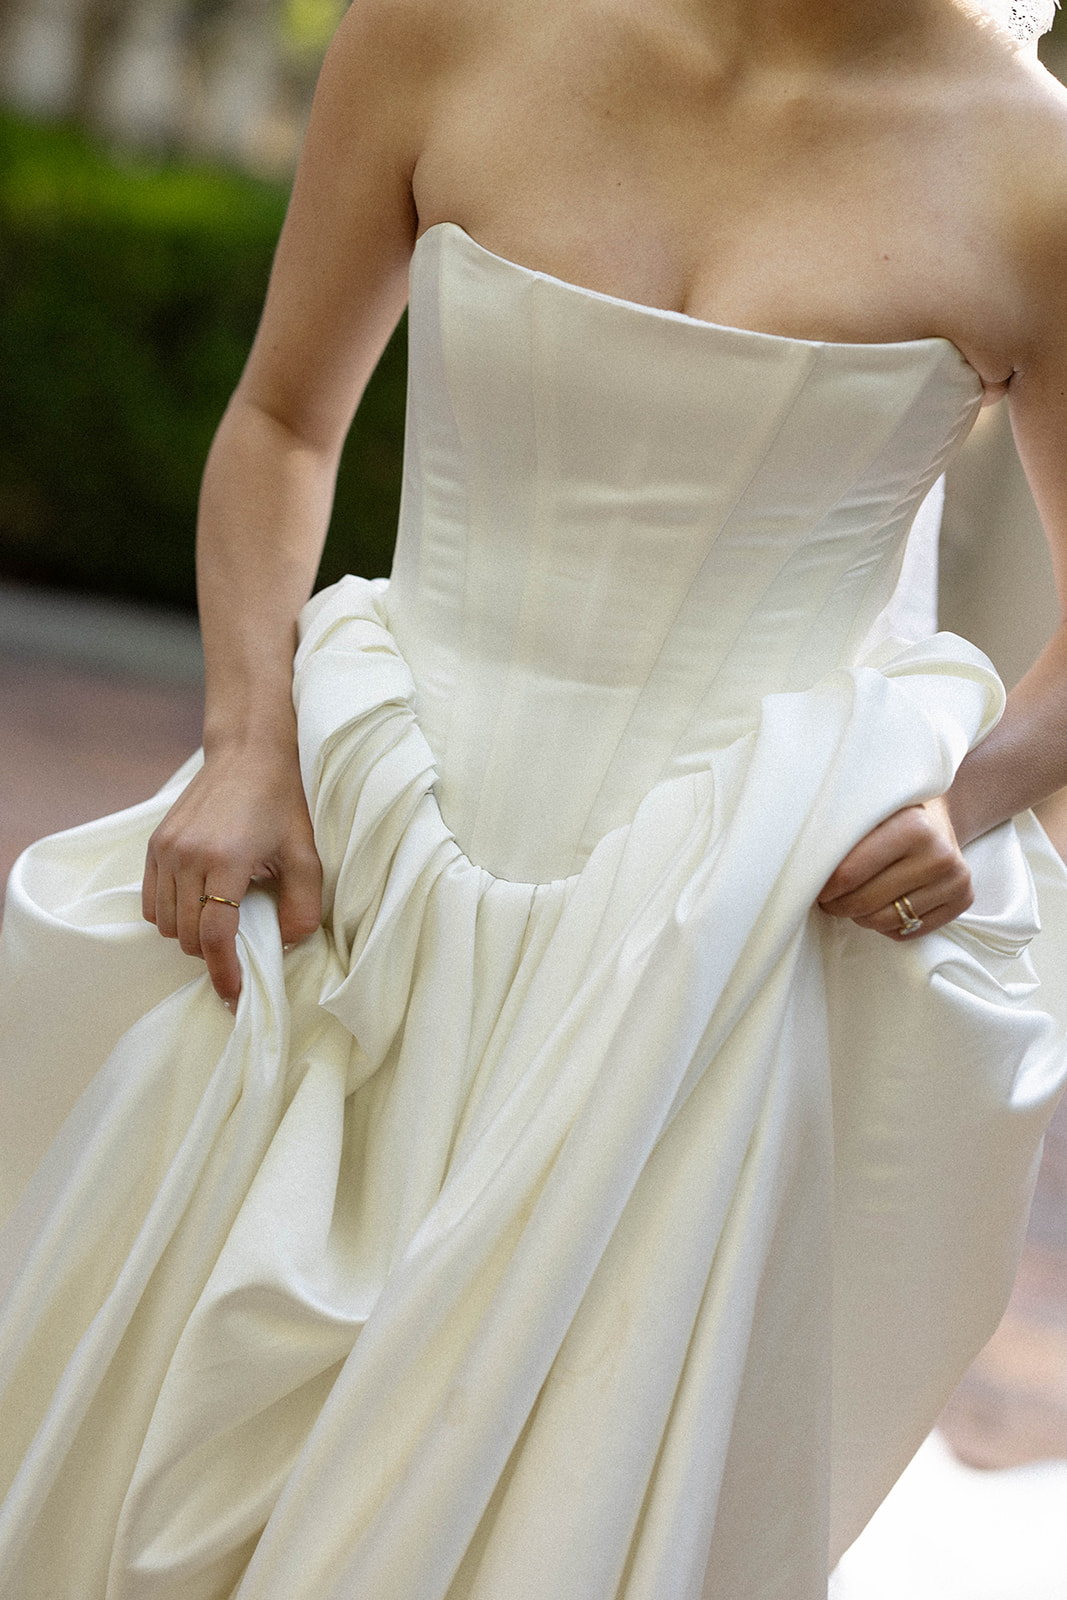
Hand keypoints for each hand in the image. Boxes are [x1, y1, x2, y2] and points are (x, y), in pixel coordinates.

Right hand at [142, 745, 322, 1008]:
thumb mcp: (307, 855)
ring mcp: (165, 850)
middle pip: (188, 935)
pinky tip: (198, 906)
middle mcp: (188, 855)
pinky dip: (171, 916)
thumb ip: (303, 906)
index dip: (223, 971)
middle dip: (212, 954)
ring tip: (220, 922)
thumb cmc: (281, 804)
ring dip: (191, 935)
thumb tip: (286, 945)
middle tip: (238, 951)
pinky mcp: (154, 845)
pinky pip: (151, 904)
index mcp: (227, 859)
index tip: (233, 994)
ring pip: (166, 924)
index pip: (215, 934)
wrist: (247, 755)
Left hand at [816, 794, 972, 938]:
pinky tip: (883, 904)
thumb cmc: (890, 815)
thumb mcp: (867, 812)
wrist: (938, 816)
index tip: (810, 886)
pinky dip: (886, 925)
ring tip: (854, 899)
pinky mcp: (963, 900)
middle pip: (864, 903)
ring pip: (883, 922)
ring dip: (860, 916)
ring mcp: (955, 880)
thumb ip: (840, 836)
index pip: (849, 874)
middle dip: (837, 905)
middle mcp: (938, 855)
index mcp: (912, 827)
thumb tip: (802, 871)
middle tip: (827, 899)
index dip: (822, 886)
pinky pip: (907, 932)